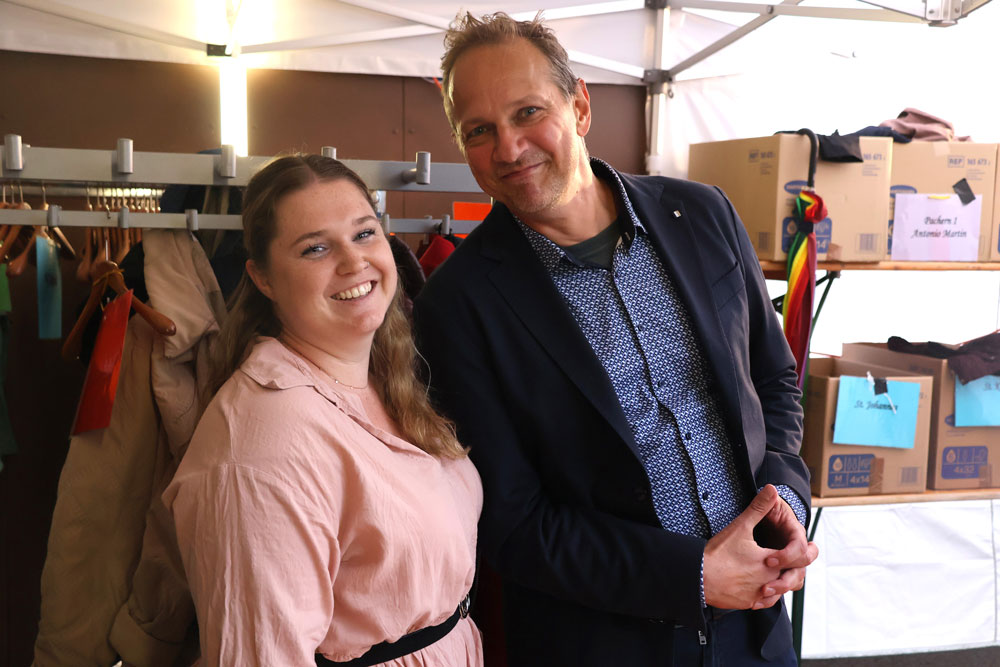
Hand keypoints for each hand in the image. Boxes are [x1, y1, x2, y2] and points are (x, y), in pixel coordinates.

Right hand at [703, 485, 783, 609]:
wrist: (698, 576)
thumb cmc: (718, 553)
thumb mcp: (740, 527)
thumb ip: (759, 508)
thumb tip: (772, 490)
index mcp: (771, 562)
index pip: (796, 559)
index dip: (791, 552)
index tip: (781, 549)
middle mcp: (769, 581)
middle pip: (789, 577)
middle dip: (786, 569)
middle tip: (778, 560)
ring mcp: (758, 595)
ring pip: (778, 592)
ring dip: (776, 583)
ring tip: (769, 575)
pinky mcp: (746, 603)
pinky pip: (763, 602)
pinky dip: (764, 596)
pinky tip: (757, 588)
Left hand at [752, 488, 818, 609]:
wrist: (760, 527)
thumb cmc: (762, 517)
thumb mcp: (759, 512)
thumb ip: (764, 504)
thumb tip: (770, 487)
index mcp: (794, 536)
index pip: (800, 550)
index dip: (787, 556)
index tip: (768, 560)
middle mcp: (795, 552)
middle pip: (801, 570)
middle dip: (786, 580)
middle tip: (767, 586)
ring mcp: (789, 564)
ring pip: (795, 582)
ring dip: (781, 590)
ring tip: (762, 593)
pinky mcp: (779, 574)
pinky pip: (782, 589)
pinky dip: (773, 596)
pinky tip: (758, 601)